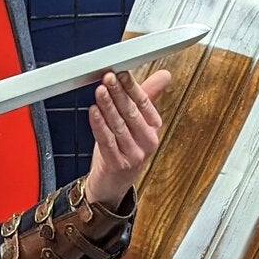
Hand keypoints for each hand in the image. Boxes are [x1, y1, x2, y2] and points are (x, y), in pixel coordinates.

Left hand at [83, 68, 170, 210]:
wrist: (111, 185)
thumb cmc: (122, 150)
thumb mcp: (134, 123)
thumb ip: (146, 97)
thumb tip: (164, 75)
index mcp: (153, 129)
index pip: (145, 103)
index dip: (132, 87)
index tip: (122, 73)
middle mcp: (147, 142)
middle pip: (131, 113)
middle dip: (119, 94)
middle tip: (109, 78)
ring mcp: (133, 155)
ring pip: (118, 126)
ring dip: (108, 106)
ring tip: (100, 91)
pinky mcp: (117, 164)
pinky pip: (107, 141)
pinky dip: (99, 125)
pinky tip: (93, 112)